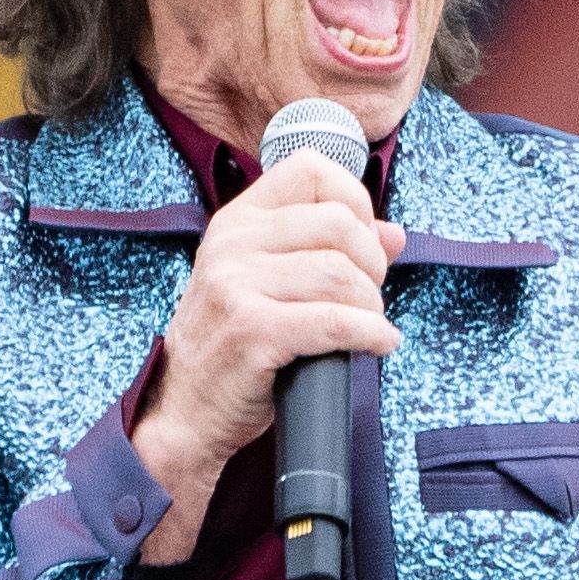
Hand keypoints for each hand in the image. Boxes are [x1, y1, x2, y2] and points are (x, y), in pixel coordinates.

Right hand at [130, 151, 403, 558]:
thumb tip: (394, 234)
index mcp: (238, 221)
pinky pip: (335, 322)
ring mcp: (237, 285)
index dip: (355, 199)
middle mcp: (232, 244)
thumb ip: (327, 251)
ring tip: (368, 326)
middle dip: (372, 263)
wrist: (184, 411)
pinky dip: (370, 334)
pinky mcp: (252, 331)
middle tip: (368, 296)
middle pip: (338, 223)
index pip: (311, 169)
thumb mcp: (269, 284)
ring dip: (372, 305)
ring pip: (341, 274)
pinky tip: (377, 344)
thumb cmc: (232, 346)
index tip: (364, 242)